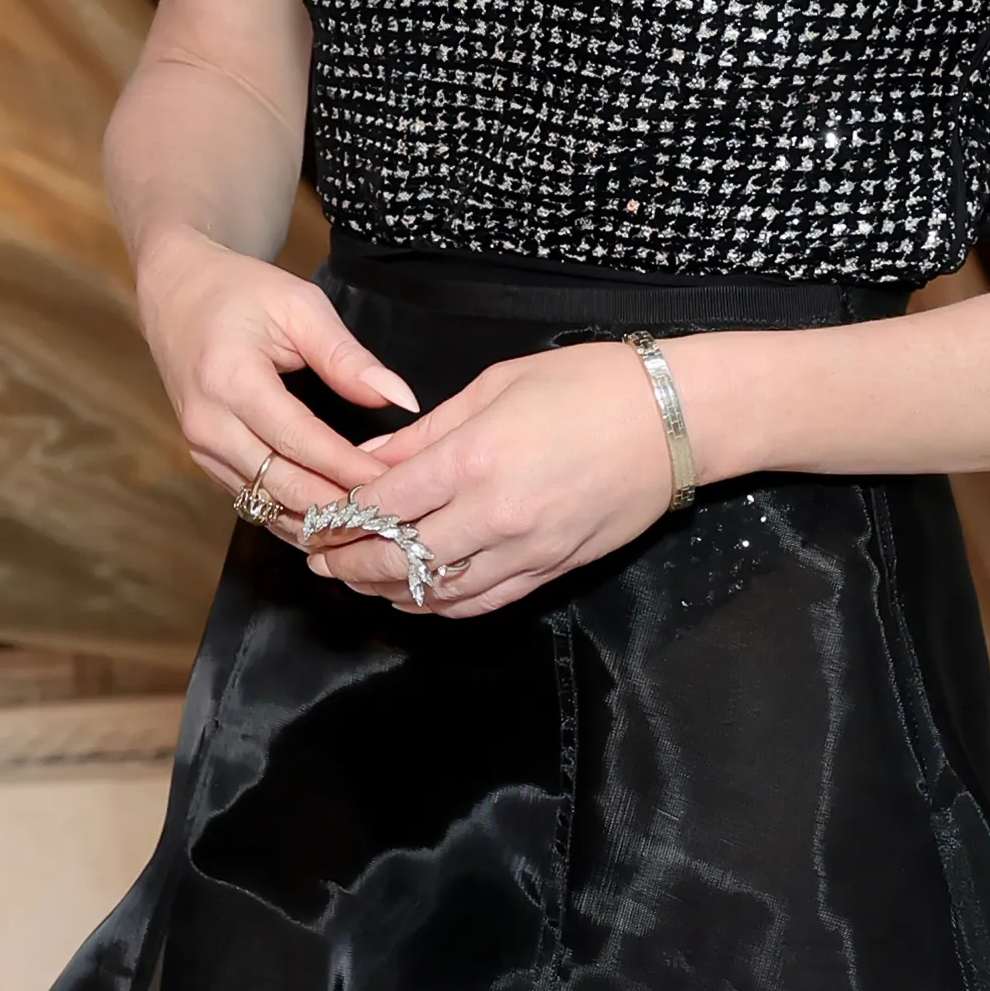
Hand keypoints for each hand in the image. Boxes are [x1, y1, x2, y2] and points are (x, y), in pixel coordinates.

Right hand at [136, 229, 417, 543]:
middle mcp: (208, 424)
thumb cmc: (239, 291)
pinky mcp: (205, 461)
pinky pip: (254, 504)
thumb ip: (347, 357)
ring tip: (372, 521)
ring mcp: (201, 449)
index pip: (301, 441)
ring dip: (321, 521)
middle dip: (341, 507)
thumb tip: (400, 399)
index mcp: (230, 379)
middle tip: (394, 511)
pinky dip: (297, 516)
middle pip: (284, 486)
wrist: (176, 293)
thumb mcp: (300, 306)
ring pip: (269, 507)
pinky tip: (336, 518)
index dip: (351, 468)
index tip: (399, 480)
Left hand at [326, 340, 681, 617]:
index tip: (316, 517)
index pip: (385, 502)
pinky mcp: (551, 569)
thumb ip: (429, 430)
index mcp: (474, 458)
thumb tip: (373, 456)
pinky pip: (484, 601)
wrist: (673, 419)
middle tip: (320, 560)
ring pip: (438, 591)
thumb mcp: (498, 385)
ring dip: (390, 590)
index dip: (341, 516)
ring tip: (358, 581)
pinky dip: (442, 605)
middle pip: (400, 556)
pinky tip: (416, 597)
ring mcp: (525, 549)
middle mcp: (493, 514)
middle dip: (351, 562)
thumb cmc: (588, 385)